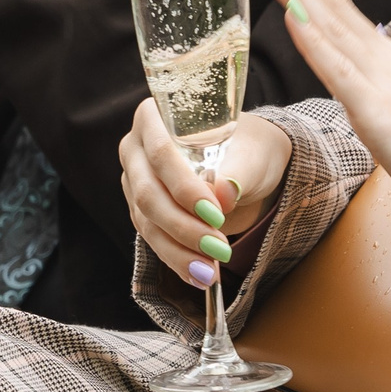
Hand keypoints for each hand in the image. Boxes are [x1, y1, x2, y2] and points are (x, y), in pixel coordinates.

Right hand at [122, 101, 291, 286]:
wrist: (251, 163)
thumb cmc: (251, 148)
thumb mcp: (254, 155)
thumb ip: (237, 172)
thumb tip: (222, 197)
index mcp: (155, 117)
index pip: (161, 154)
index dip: (184, 188)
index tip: (216, 214)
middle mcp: (136, 148)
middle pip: (149, 193)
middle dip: (183, 227)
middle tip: (219, 249)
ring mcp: (136, 181)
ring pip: (147, 222)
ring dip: (179, 250)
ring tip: (210, 272)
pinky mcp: (143, 211)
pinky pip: (152, 238)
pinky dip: (176, 258)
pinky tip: (198, 274)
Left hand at [250, 0, 390, 228]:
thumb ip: (380, 87)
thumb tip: (365, 63)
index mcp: (390, 61)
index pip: (339, 12)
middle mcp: (386, 60)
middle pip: (331, 5)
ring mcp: (382, 82)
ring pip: (330, 24)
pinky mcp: (377, 111)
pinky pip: (338, 69)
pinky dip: (312, 38)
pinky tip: (291, 14)